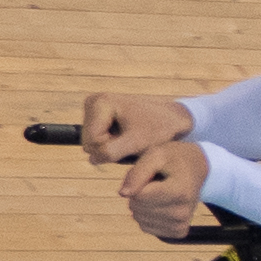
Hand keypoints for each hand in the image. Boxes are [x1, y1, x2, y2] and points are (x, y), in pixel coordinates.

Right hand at [80, 91, 194, 168]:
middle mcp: (92, 101)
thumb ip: (111, 152)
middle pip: (88, 143)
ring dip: (111, 148)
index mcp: (100, 102)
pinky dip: (111, 144)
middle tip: (132, 141)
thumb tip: (91, 159)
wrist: (172, 119)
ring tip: (130, 139)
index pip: (92, 142)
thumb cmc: (158, 129)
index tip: (132, 141)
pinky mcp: (96, 116)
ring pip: (91, 145)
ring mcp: (93, 108)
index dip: (111, 150)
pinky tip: (126, 137)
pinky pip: (95, 142)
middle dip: (110, 148)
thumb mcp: (136, 143)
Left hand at [115, 137, 214, 238]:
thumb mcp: (155, 155)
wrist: (196, 169)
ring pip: (139, 219)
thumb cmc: (172, 160)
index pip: (139, 196)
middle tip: (155, 182)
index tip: (151, 173)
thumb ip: (137, 173)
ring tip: (158, 191)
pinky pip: (145, 227)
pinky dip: (146, 215)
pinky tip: (160, 203)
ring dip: (142, 204)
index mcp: (180, 192)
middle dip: (138, 193)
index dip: (137, 182)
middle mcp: (183, 212)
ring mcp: (181, 224)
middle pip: (138, 208)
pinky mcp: (177, 232)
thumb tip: (123, 194)